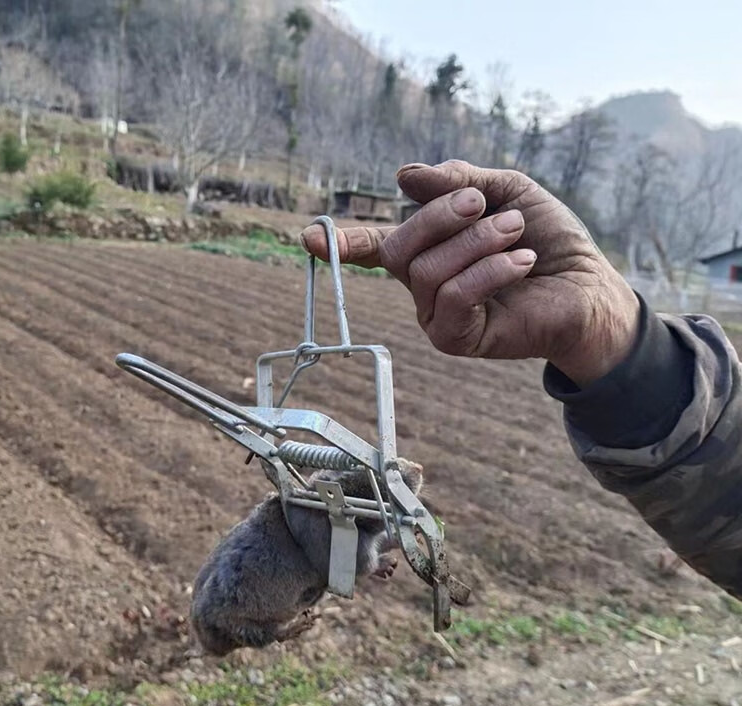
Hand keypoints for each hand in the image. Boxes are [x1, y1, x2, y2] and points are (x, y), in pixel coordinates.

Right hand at [300, 161, 640, 385]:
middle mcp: (423, 286)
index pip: (376, 247)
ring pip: (427, 270)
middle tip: (485, 204)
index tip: (309, 237)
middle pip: (398, 248)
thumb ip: (457, 181)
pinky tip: (523, 262)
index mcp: (429, 250)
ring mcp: (436, 315)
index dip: (343, 242)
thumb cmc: (547, 237)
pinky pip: (453, 297)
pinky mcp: (456, 339)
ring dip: (478, 241)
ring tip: (517, 235)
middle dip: (441, 217)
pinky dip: (489, 270)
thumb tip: (403, 176)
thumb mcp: (505, 191)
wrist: (588, 285)